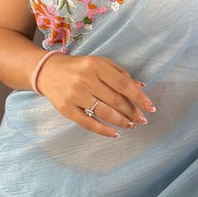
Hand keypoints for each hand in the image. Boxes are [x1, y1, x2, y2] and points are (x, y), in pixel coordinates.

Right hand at [35, 53, 155, 137]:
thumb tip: (141, 87)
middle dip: (132, 112)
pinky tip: (114, 133)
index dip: (139, 97)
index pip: (123, 84)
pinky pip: (88, 123)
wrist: (47, 71)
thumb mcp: (100, 63)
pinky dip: (103, 131)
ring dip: (121, 121)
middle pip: (115, 100)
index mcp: (96, 65)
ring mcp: (75, 95)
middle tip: (142, 120)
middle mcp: (85, 79)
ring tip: (131, 125)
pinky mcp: (66, 109)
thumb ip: (120, 74)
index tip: (150, 108)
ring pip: (104, 113)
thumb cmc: (80, 67)